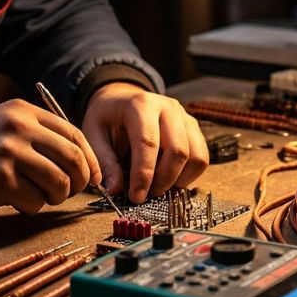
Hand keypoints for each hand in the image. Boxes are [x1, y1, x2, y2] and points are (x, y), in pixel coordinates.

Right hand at [0, 99, 100, 213]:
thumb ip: (33, 136)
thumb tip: (73, 162)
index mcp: (23, 111)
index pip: (74, 134)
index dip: (89, 159)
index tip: (92, 177)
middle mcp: (20, 127)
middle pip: (73, 159)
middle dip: (78, 182)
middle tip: (67, 193)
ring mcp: (10, 152)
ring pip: (59, 183)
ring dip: (53, 198)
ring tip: (34, 196)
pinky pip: (35, 201)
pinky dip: (29, 207)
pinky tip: (13, 201)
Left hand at [82, 84, 208, 203]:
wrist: (122, 99)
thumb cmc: (107, 118)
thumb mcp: (94, 134)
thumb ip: (105, 162)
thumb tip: (115, 189)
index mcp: (140, 105)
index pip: (147, 142)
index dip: (143, 174)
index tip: (136, 196)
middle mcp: (168, 107)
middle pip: (178, 150)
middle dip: (163, 180)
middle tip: (146, 195)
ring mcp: (185, 117)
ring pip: (196, 156)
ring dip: (178, 180)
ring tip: (157, 187)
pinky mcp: (193, 128)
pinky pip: (201, 157)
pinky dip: (188, 176)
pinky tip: (169, 179)